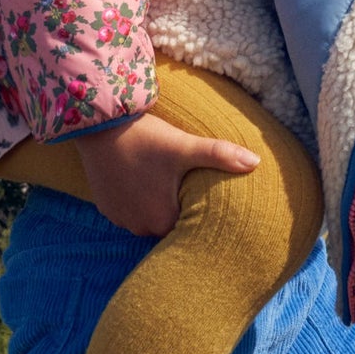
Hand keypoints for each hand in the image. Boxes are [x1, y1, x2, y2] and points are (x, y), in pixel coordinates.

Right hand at [73, 111, 259, 236]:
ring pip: (147, 217)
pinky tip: (141, 178)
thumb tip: (256, 163)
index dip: (198, 213)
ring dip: (155, 204)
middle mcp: (138, 227)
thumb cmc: (143, 137)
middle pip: (168, 224)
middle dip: (177, 209)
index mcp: (161, 220)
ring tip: (163, 180)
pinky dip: (136, 198)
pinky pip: (128, 209)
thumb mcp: (184, 146)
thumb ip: (219, 155)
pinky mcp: (105, 206)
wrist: (98, 125)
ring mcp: (119, 218)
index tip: (203, 197)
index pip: (190, 228)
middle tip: (183, 185)